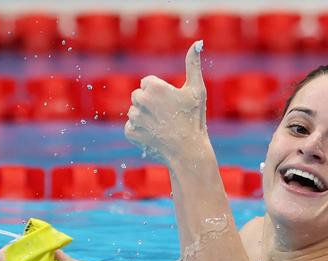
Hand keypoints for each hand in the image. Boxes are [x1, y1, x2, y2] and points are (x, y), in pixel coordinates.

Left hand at [125, 40, 207, 164]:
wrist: (187, 151)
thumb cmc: (194, 119)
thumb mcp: (197, 89)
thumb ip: (193, 64)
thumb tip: (197, 43)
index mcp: (154, 87)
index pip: (147, 83)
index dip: (160, 93)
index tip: (171, 104)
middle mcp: (141, 100)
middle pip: (138, 96)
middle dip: (150, 104)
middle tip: (167, 116)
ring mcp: (134, 117)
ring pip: (134, 111)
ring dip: (145, 117)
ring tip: (162, 127)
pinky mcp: (130, 132)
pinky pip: (131, 127)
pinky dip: (140, 131)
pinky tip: (154, 135)